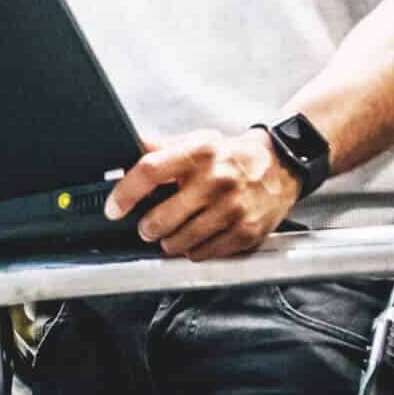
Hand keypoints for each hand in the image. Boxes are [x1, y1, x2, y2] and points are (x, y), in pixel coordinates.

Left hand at [103, 127, 299, 260]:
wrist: (280, 166)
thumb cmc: (231, 156)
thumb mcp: (196, 141)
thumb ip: (160, 147)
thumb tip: (124, 148)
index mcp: (198, 153)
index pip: (150, 171)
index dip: (125, 193)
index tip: (114, 208)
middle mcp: (216, 180)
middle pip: (162, 217)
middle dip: (147, 228)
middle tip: (147, 226)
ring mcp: (233, 208)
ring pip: (182, 241)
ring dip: (169, 242)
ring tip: (171, 234)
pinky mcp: (246, 232)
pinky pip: (206, 253)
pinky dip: (194, 251)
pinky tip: (196, 239)